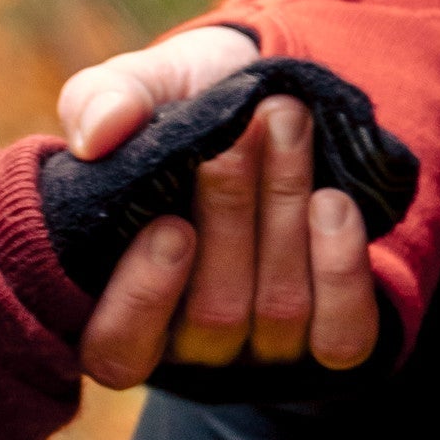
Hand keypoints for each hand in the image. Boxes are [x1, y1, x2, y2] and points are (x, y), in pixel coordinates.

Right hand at [64, 28, 381, 388]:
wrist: (270, 95)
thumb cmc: (185, 106)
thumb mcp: (140, 88)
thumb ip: (100, 101)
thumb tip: (98, 133)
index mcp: (118, 298)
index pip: (116, 351)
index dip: (142, 301)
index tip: (171, 225)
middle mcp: (189, 340)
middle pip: (213, 316)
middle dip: (231, 214)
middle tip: (242, 131)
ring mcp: (263, 345)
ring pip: (278, 311)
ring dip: (284, 207)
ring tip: (288, 120)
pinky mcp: (332, 334)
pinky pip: (341, 335)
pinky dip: (339, 268)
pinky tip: (332, 202)